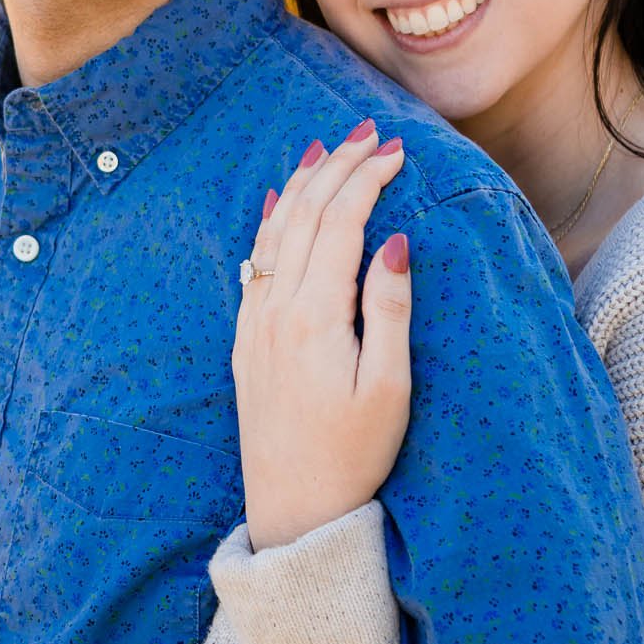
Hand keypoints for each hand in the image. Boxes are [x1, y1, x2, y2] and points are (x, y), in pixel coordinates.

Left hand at [232, 117, 413, 549]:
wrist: (294, 513)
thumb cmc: (354, 457)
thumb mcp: (388, 388)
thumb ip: (389, 310)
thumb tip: (393, 242)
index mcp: (314, 318)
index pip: (341, 225)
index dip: (368, 181)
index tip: (397, 151)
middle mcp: (275, 312)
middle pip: (305, 217)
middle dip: (338, 168)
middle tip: (368, 131)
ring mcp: (255, 326)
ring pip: (275, 235)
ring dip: (302, 187)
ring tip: (326, 150)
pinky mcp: (246, 344)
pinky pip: (255, 265)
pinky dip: (271, 225)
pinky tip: (280, 205)